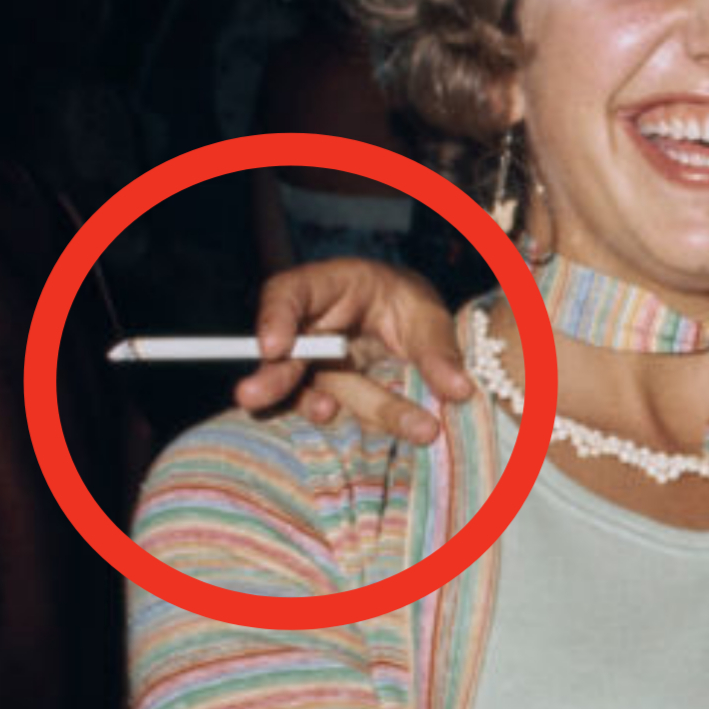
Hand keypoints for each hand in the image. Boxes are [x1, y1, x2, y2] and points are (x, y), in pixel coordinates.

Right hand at [236, 259, 469, 444]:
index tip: (273, 345)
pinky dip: (331, 419)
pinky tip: (334, 421)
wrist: (411, 325)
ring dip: (309, 403)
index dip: (274, 317)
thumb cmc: (408, 305)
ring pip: (306, 386)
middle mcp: (310, 328)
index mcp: (327, 287)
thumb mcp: (426, 315)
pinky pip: (325, 407)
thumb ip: (436, 350)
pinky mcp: (327, 394)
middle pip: (283, 350)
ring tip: (324, 413)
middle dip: (272, 375)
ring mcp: (314, 365)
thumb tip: (459, 390)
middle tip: (250, 397)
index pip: (288, 294)